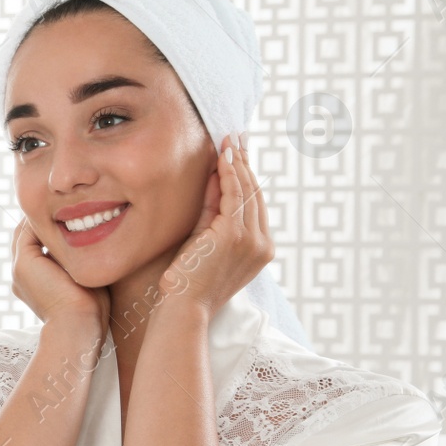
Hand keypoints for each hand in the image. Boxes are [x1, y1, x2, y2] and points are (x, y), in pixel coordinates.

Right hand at [11, 215, 110, 332]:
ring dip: (41, 217)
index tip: (71, 215)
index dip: (50, 230)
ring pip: (25, 232)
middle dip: (43, 220)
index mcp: (32, 283)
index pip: (36, 247)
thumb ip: (81, 263)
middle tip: (66, 204)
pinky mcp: (24, 264)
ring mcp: (19, 269)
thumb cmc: (90, 310)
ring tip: (64, 204)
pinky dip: (40, 219)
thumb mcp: (85, 281)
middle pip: (26, 237)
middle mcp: (21, 276)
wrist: (78, 326)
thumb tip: (96, 245)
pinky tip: (61, 210)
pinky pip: (27, 231)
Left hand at [160, 132, 272, 315]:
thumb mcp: (203, 239)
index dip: (246, 177)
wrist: (182, 308)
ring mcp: (252, 241)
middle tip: (237, 137)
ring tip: (229, 140)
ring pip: (247, 191)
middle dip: (245, 163)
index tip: (238, 153)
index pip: (254, 205)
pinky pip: (234, 195)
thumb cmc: (187, 281)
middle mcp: (262, 245)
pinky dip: (229, 173)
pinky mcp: (235, 235)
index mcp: (259, 250)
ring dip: (238, 163)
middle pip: (255, 194)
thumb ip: (211, 210)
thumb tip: (215, 175)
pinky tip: (223, 157)